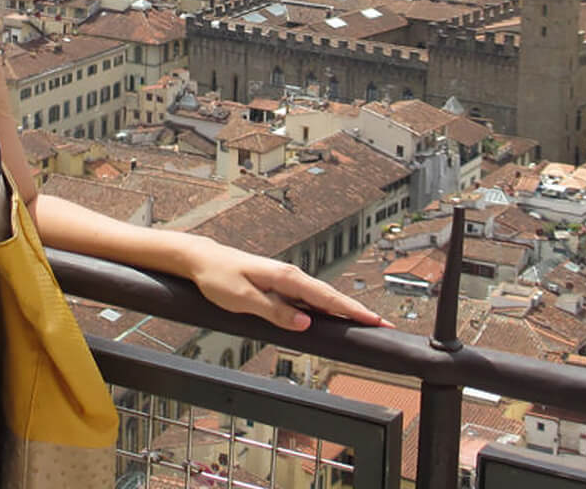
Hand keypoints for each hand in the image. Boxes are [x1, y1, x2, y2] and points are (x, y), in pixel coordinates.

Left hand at [187, 241, 391, 331]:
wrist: (203, 260)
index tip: (374, 320)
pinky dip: (326, 309)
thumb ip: (274, 312)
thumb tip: (305, 322)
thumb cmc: (219, 277)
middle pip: (331, 298)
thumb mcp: (242, 299)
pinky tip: (334, 318)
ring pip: (322, 299)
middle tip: (382, 325)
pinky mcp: (280, 287)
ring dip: (344, 311)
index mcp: (286, 277)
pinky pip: (309, 299)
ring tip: (366, 324)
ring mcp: (287, 281)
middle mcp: (291, 276)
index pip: (326, 298)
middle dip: (357, 311)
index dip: (351, 310)